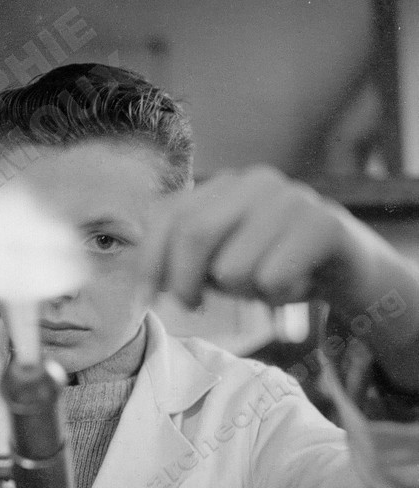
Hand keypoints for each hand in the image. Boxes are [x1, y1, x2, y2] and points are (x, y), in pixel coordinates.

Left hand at [161, 165, 386, 309]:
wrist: (345, 266)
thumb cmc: (271, 263)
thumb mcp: (219, 257)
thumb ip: (182, 257)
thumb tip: (142, 281)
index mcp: (222, 185)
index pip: (166, 215)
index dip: (149, 261)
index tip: (146, 299)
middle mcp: (253, 182)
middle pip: (193, 236)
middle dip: (184, 283)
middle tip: (194, 305)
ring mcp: (290, 197)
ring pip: (232, 268)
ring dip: (242, 293)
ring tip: (264, 283)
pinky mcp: (323, 223)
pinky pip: (272, 279)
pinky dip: (276, 296)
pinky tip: (295, 284)